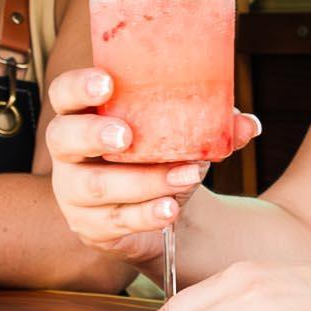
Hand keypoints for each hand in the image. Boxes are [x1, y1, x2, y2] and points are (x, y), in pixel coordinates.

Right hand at [44, 68, 259, 261]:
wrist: (164, 209)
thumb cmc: (162, 155)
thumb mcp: (183, 134)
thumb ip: (213, 125)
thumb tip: (248, 124)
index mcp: (83, 113)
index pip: (64, 93)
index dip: (79, 86)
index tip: (107, 83)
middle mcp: (69, 151)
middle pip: (63, 138)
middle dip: (94, 134)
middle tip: (126, 135)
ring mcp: (73, 192)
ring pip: (97, 186)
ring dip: (143, 180)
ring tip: (185, 175)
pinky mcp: (91, 227)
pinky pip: (116, 221)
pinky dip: (147, 215)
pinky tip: (170, 209)